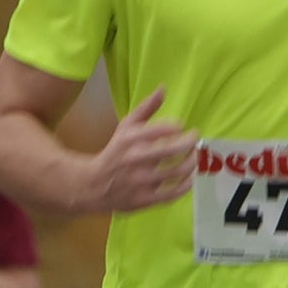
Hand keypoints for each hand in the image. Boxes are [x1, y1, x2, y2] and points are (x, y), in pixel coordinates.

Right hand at [86, 84, 198, 212]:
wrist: (93, 185)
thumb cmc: (115, 152)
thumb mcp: (125, 127)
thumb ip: (146, 108)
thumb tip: (164, 88)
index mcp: (130, 139)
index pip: (162, 129)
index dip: (177, 127)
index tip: (182, 127)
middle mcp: (135, 159)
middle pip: (174, 150)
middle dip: (190, 143)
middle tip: (194, 140)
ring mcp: (141, 181)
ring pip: (177, 172)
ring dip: (191, 163)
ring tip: (193, 158)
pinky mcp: (145, 199)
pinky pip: (172, 193)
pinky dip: (185, 185)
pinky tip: (189, 178)